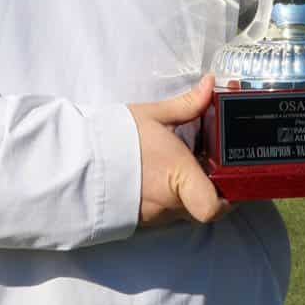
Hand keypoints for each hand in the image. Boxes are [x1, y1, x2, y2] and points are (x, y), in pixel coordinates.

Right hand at [128, 75, 228, 226]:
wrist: (76, 160)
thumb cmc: (117, 137)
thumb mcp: (154, 115)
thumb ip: (188, 103)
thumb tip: (211, 83)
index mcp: (179, 176)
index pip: (214, 207)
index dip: (228, 199)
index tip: (228, 182)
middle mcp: (170, 203)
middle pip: (203, 207)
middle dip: (207, 190)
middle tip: (205, 168)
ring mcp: (153, 216)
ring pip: (183, 210)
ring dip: (185, 193)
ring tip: (176, 168)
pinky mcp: (138, 221)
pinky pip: (163, 213)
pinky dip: (165, 199)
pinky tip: (156, 177)